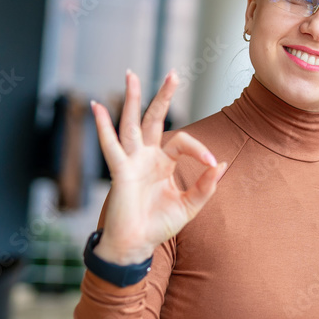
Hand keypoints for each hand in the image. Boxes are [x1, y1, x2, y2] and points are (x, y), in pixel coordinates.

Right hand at [91, 70, 227, 264]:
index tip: (211, 163)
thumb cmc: (159, 225)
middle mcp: (146, 157)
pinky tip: (97, 107)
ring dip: (133, 100)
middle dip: (163, 97)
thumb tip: (221, 165)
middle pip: (155, 119)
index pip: (182, 142)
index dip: (199, 149)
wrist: (137, 245)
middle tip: (173, 74)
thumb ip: (205, 186)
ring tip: (131, 74)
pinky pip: (110, 146)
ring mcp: (131, 162)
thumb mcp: (189, 205)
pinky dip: (103, 127)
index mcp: (163, 162)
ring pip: (131, 124)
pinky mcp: (120, 172)